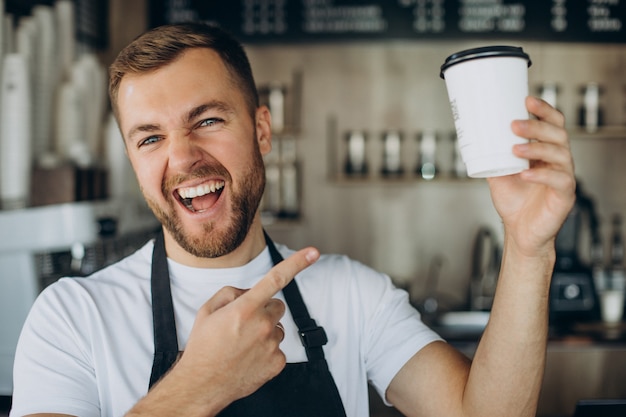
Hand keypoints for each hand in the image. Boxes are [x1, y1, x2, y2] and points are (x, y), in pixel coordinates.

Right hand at [171, 247, 319, 408]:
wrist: (201, 385)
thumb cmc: (203, 347)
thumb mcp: (208, 310)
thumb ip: (232, 293)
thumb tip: (249, 292)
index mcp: (245, 308)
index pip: (276, 278)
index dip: (298, 263)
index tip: (314, 252)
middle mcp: (262, 325)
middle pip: (277, 306)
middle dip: (265, 309)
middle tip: (244, 323)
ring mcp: (271, 345)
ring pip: (278, 328)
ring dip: (265, 331)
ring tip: (242, 344)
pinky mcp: (277, 363)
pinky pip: (278, 348)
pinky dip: (266, 351)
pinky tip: (249, 357)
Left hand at [487, 96, 575, 255]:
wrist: (519, 231)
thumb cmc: (514, 202)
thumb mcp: (497, 174)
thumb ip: (491, 157)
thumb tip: (473, 137)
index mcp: (546, 151)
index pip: (552, 123)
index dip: (543, 110)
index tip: (526, 100)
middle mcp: (558, 161)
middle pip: (557, 134)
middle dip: (536, 126)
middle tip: (514, 125)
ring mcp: (564, 177)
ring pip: (560, 154)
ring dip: (537, 148)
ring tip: (515, 149)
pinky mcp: (565, 195)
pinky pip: (559, 180)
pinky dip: (542, 175)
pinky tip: (526, 174)